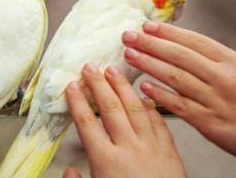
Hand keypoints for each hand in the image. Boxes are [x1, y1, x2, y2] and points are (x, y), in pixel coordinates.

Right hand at [63, 64, 185, 177]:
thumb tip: (67, 173)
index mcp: (106, 162)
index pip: (87, 124)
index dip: (78, 102)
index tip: (71, 86)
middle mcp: (128, 149)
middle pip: (110, 109)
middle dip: (98, 85)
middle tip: (90, 67)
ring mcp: (151, 146)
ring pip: (135, 108)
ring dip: (123, 87)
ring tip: (113, 70)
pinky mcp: (169, 149)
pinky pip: (158, 121)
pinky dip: (150, 105)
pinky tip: (145, 94)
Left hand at [122, 23, 235, 168]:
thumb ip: (222, 63)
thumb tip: (192, 52)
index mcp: (233, 62)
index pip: (195, 42)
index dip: (169, 33)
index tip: (149, 26)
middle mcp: (223, 77)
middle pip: (180, 56)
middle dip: (151, 44)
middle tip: (129, 36)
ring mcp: (215, 99)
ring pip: (175, 77)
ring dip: (149, 64)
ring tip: (130, 56)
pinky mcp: (209, 123)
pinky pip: (179, 105)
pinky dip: (159, 95)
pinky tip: (144, 88)